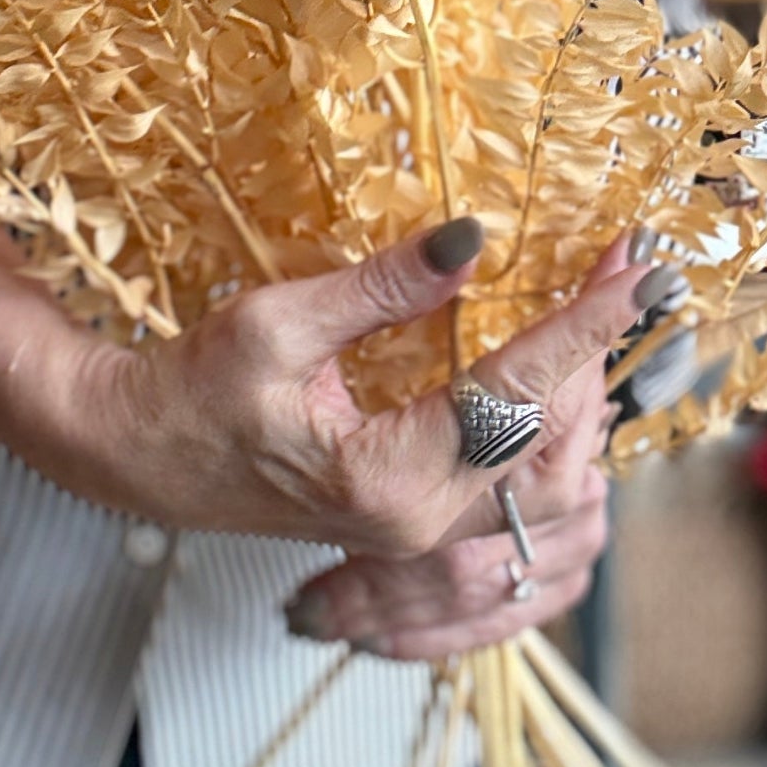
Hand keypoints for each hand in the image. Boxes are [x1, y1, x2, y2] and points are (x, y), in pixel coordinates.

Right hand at [0, 192, 672, 560]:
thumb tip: (472, 238)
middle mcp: (420, 520)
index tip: (632, 272)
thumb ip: (383, 288)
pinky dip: (545, 423)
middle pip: (553, 448)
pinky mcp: (415, 517)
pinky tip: (556, 366)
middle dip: (596, 360)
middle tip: (625, 274)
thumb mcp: (277, 325)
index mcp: (390, 480)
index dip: (581, 327)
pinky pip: (510, 481)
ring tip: (598, 310)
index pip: (516, 394)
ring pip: (542, 476)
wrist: (135, 457)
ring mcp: (421, 529)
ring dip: (578, 396)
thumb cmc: (189, 394)